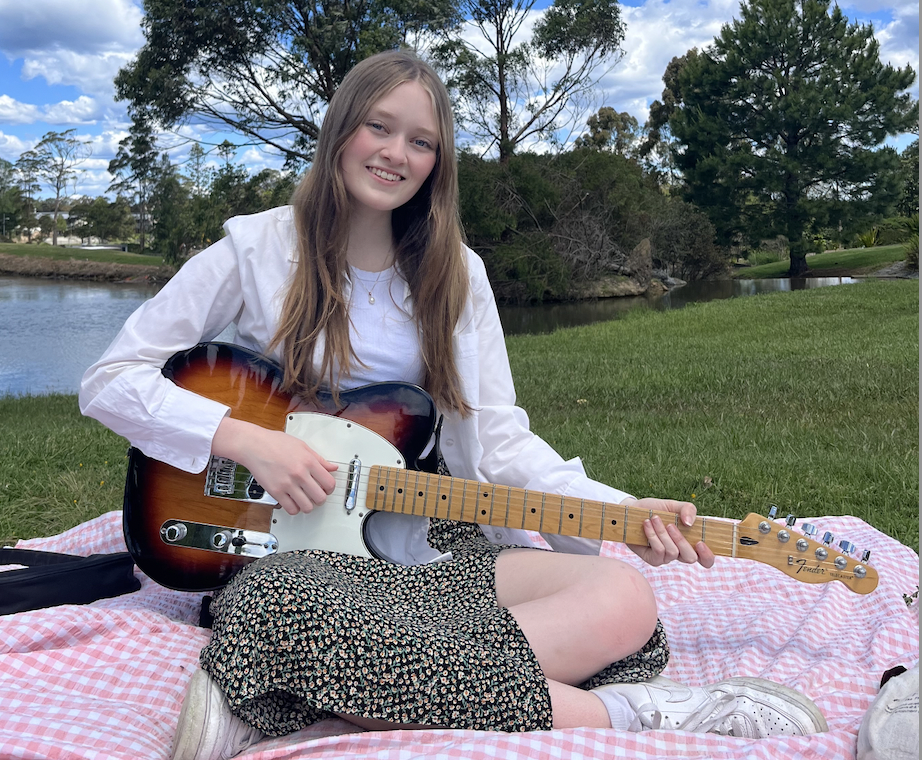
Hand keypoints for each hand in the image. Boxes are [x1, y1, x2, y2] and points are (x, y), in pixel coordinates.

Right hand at [212, 417, 337, 514]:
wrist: (254, 445)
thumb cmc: (275, 443)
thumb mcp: (302, 446)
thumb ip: (319, 459)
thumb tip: (333, 468)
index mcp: (309, 461)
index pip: (329, 483)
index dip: (330, 489)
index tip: (326, 488)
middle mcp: (300, 474)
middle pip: (320, 498)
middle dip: (320, 498)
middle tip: (315, 495)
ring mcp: (287, 484)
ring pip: (307, 507)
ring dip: (308, 505)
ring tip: (304, 499)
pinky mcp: (276, 492)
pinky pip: (291, 509)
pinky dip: (294, 508)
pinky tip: (293, 501)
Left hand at [624, 497, 715, 567]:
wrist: (633, 510)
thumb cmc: (655, 509)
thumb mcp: (673, 505)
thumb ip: (688, 509)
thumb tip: (690, 523)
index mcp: (690, 542)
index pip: (706, 559)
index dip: (707, 555)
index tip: (700, 542)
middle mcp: (680, 553)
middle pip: (690, 558)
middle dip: (681, 540)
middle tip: (670, 525)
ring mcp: (665, 558)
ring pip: (672, 552)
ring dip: (662, 533)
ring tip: (654, 519)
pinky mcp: (652, 559)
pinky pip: (658, 552)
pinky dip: (653, 535)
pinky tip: (647, 524)